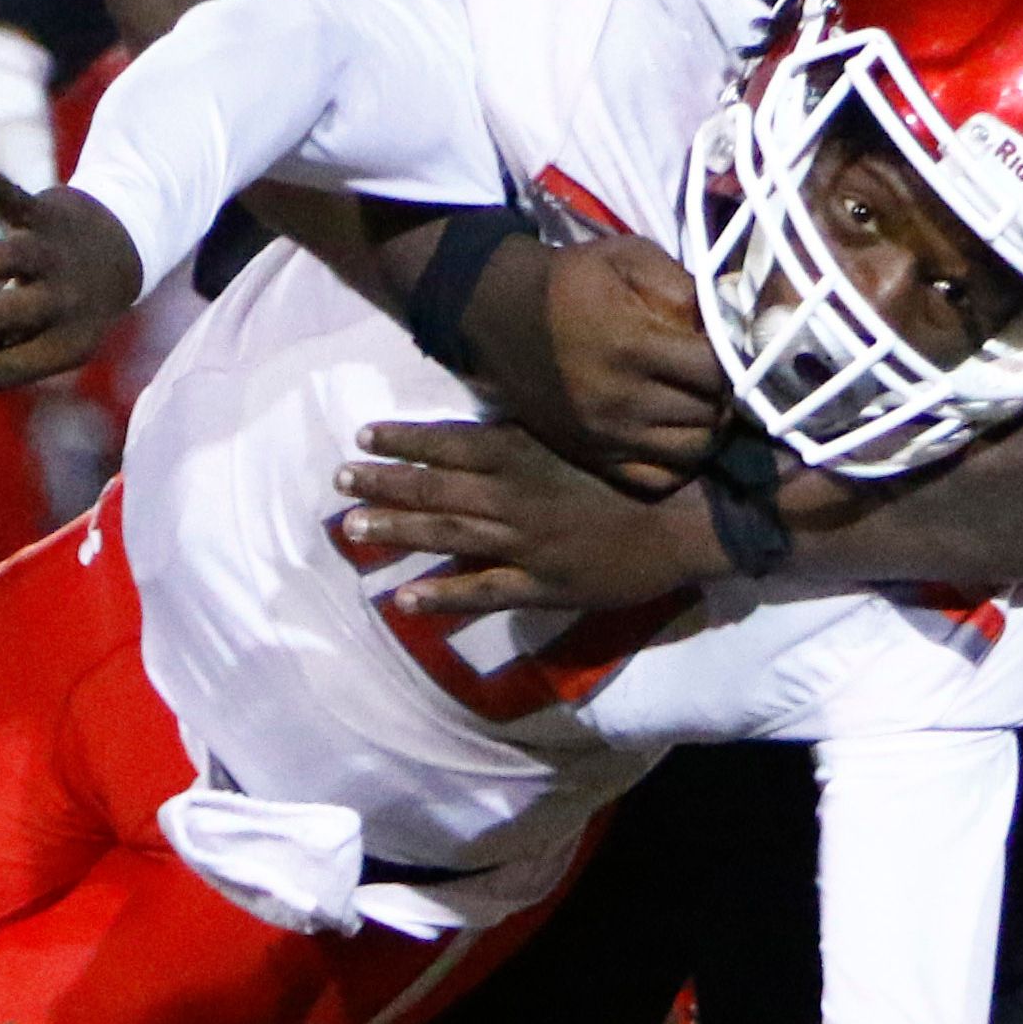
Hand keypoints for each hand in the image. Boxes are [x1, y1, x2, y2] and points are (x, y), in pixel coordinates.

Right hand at [0, 178, 141, 403]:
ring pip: (5, 259)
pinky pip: (21, 201)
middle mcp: (63, 301)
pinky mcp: (48, 216)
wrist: (122, 251)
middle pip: (0, 316)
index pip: (8, 368)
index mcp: (66, 343)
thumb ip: (1, 340)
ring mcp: (55, 256)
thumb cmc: (63, 305)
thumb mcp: (50, 337)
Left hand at [338, 420, 728, 617]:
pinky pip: (481, 591)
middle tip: (341, 483)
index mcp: (524, 456)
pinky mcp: (539, 584)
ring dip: (398, 532)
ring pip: (448, 535)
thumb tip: (482, 426)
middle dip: (385, 484)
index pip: (449, 443)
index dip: (404, 440)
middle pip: (436, 489)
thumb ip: (529, 436)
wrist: (680, 522)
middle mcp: (513, 497)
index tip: (364, 436)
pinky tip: (405, 597)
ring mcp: (523, 544)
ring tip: (356, 529)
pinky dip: (442, 594)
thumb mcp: (579, 439)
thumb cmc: (636, 475)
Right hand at [497, 234, 730, 487]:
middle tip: (724, 378)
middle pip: (709, 415)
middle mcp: (619, 400)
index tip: (736, 350)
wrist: (498, 313)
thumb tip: (733, 322)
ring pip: (692, 453)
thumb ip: (684, 287)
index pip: (716, 372)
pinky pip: (657, 481)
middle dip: (727, 395)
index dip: (737, 362)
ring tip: (704, 404)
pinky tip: (677, 432)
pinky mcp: (592, 456)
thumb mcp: (629, 258)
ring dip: (709, 430)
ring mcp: (604, 436)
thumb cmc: (572, 280)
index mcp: (631, 346)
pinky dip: (679, 463)